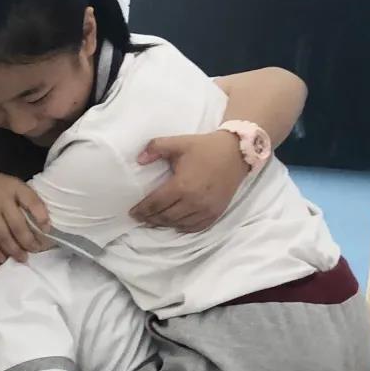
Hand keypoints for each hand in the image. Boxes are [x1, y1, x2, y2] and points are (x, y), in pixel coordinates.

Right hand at [0, 167, 50, 263]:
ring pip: (1, 236)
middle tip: (34, 251)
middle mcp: (1, 200)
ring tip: (21, 258)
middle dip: (27, 242)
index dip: (41, 216)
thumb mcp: (17, 186)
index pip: (31, 201)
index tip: (47, 230)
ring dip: (12, 250)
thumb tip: (46, 226)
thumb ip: (30, 201)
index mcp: (14, 189)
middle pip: (16, 226)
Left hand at [131, 131, 247, 233]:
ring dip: (164, 224)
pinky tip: (175, 224)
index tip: (132, 213)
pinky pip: (195, 227)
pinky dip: (182, 227)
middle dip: (150, 219)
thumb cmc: (206, 147)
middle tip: (140, 218)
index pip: (155, 204)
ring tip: (154, 221)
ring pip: (178, 224)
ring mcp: (205, 209)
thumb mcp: (180, 142)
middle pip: (165, 217)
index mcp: (182, 185)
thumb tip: (139, 159)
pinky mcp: (215, 213)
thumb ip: (157, 148)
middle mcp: (193, 201)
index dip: (141, 210)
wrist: (237, 152)